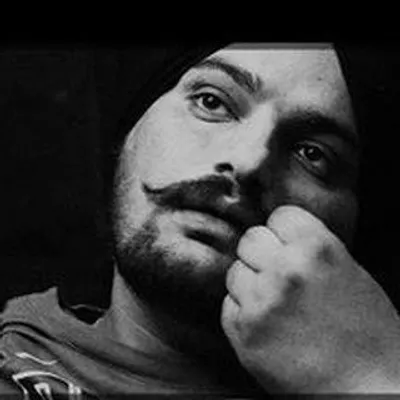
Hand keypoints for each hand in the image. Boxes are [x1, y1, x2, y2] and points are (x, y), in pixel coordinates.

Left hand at [222, 205, 399, 393]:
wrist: (365, 390)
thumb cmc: (367, 336)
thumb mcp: (350, 274)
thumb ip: (313, 248)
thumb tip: (283, 235)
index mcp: (317, 249)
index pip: (279, 216)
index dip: (283, 230)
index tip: (286, 242)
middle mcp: (285, 270)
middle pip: (250, 238)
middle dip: (262, 253)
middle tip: (277, 271)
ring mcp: (260, 301)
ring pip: (235, 270)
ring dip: (250, 282)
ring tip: (274, 302)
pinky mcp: (243, 331)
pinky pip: (229, 304)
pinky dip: (243, 310)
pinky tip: (267, 322)